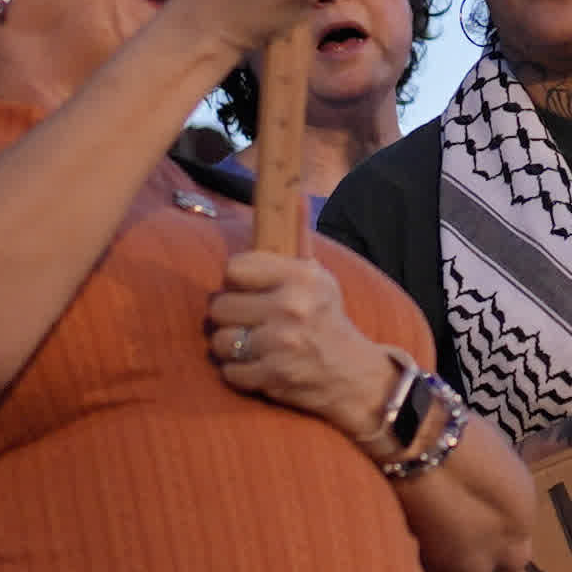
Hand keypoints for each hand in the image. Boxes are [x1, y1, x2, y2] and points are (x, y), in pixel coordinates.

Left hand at [199, 253, 392, 431]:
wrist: (352, 374)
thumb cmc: (327, 318)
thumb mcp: (319, 276)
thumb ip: (298, 238)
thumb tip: (293, 194)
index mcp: (301, 277)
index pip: (234, 268)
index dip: (236, 280)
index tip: (249, 289)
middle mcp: (291, 307)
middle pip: (219, 306)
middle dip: (230, 316)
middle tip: (248, 319)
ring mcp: (281, 344)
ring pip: (220, 340)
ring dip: (230, 346)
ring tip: (250, 344)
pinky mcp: (273, 376)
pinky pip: (229, 371)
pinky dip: (238, 372)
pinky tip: (257, 365)